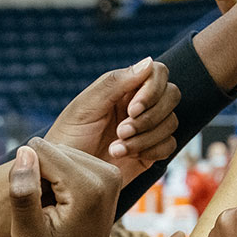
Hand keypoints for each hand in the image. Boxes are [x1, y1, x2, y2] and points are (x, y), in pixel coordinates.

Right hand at [9, 138, 123, 236]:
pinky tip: (64, 204)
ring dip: (48, 178)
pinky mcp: (108, 172)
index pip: (38, 151)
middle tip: (48, 212)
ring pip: (57, 152)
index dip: (27, 179)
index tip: (39, 210)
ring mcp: (110, 171)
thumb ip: (23, 195)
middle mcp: (106, 173)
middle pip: (50, 149)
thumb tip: (24, 152)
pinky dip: (59, 178)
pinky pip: (68, 158)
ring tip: (56, 210)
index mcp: (88, 187)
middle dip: (39, 177)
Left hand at [46, 58, 181, 181]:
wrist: (65, 174)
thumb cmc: (69, 136)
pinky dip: (151, 150)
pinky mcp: (150, 151)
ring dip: (144, 137)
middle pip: (171, 96)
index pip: (158, 74)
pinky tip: (125, 156)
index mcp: (124, 87)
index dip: (153, 90)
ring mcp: (146, 128)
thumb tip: (149, 62)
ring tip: (115, 149)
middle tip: (121, 131)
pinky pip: (169, 145)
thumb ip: (116, 82)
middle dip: (149, 117)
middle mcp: (139, 104)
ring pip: (171, 122)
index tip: (132, 109)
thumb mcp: (86, 106)